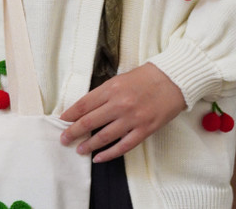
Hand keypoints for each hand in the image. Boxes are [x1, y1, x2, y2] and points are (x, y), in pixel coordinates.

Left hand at [59, 63, 186, 162]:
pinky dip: (109, 154)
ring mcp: (132, 119)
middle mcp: (119, 104)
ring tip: (79, 149)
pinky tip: (99, 158)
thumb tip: (86, 107)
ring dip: (88, 145)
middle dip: (73, 131)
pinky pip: (123, 146)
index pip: (84, 104)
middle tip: (63, 138)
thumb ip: (104, 92)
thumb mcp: (120, 78)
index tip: (62, 120)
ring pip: (103, 137)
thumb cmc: (146, 77)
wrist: (173, 80)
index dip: (70, 114)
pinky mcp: (144, 130)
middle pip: (89, 122)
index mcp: (111, 88)